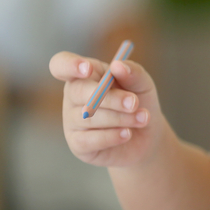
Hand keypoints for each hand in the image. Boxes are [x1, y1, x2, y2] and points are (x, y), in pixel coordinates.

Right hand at [49, 51, 164, 167]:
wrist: (148, 136)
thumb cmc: (140, 104)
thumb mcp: (143, 85)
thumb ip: (133, 72)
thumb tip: (117, 65)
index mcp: (85, 75)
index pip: (61, 64)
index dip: (70, 65)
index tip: (88, 68)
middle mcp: (73, 96)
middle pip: (78, 91)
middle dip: (110, 98)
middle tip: (134, 102)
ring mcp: (72, 121)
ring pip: (88, 117)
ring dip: (120, 118)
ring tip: (142, 118)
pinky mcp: (77, 144)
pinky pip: (89, 139)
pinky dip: (112, 136)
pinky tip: (127, 134)